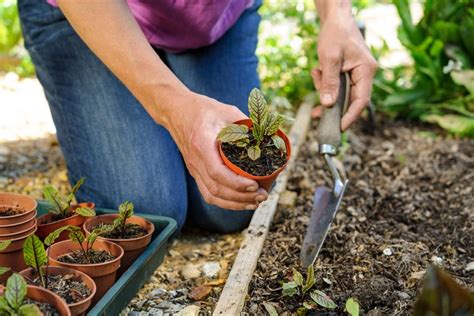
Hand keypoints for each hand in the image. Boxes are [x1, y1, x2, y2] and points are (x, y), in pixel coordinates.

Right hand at [166, 92, 267, 210]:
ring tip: (255, 202)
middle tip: (262, 195)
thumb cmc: (204, 110)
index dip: (236, 183)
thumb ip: (247, 124)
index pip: (216, 171)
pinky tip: (241, 202)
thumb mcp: (227, 111)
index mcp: (202, 143)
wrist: (178, 111)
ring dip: (235, 203)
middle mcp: (196, 160)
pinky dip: (226, 202)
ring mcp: (194, 168)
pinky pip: (208, 194)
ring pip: (212, 195)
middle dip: (241, 196)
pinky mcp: (196, 173)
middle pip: (216, 188)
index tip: (255, 184)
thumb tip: (270, 137)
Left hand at [312, 5, 376, 129]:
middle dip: (331, 104)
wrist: (335, 18)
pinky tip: (317, 72)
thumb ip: (329, 82)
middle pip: (349, 100)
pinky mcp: (347, 73)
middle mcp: (364, 75)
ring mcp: (356, 74)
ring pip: (340, 94)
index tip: (339, 128)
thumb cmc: (335, 33)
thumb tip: (327, 105)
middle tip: (315, 112)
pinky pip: (336, 86)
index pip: (361, 101)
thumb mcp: (329, 58)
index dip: (350, 117)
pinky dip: (324, 83)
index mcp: (366, 71)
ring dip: (325, 89)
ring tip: (316, 73)